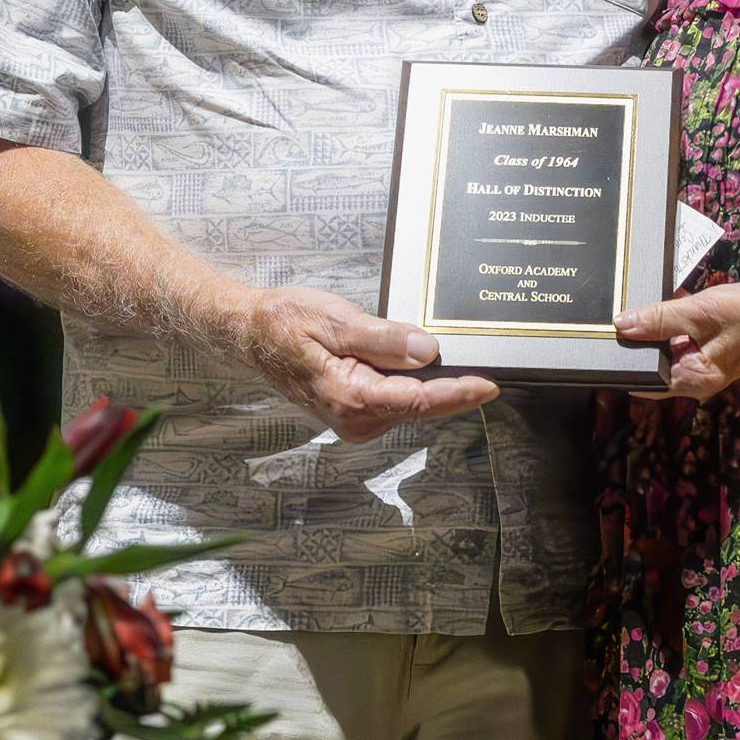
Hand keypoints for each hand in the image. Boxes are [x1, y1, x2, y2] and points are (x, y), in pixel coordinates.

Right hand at [237, 286, 497, 442]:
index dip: (457, 393)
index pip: (418, 399)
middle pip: (419, 404)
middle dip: (449, 385)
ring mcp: (354, 421)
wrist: (251, 334)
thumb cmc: (286, 321)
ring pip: (409, 403)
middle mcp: (354, 419)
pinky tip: (416, 362)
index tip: (489, 385)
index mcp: (350, 396)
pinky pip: (396, 400)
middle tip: (479, 359)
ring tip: (437, 353)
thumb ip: (382, 338)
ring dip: (429, 383)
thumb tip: (427, 351)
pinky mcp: (355, 414)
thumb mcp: (335, 319)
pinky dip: (411, 384)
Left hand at [614, 272, 739, 401]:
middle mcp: (697, 378)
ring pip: (667, 346)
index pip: (643, 380)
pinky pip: (682, 334)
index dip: (620, 361)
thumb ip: (660, 319)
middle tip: (607, 311)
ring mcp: (706, 361)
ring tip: (627, 299)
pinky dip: (672, 318)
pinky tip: (661, 296)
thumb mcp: (702, 312)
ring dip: (653, 325)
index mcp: (693, 381)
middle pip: (653, 363)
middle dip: (635, 339)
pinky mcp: (714, 343)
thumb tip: (620, 326)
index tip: (596, 340)